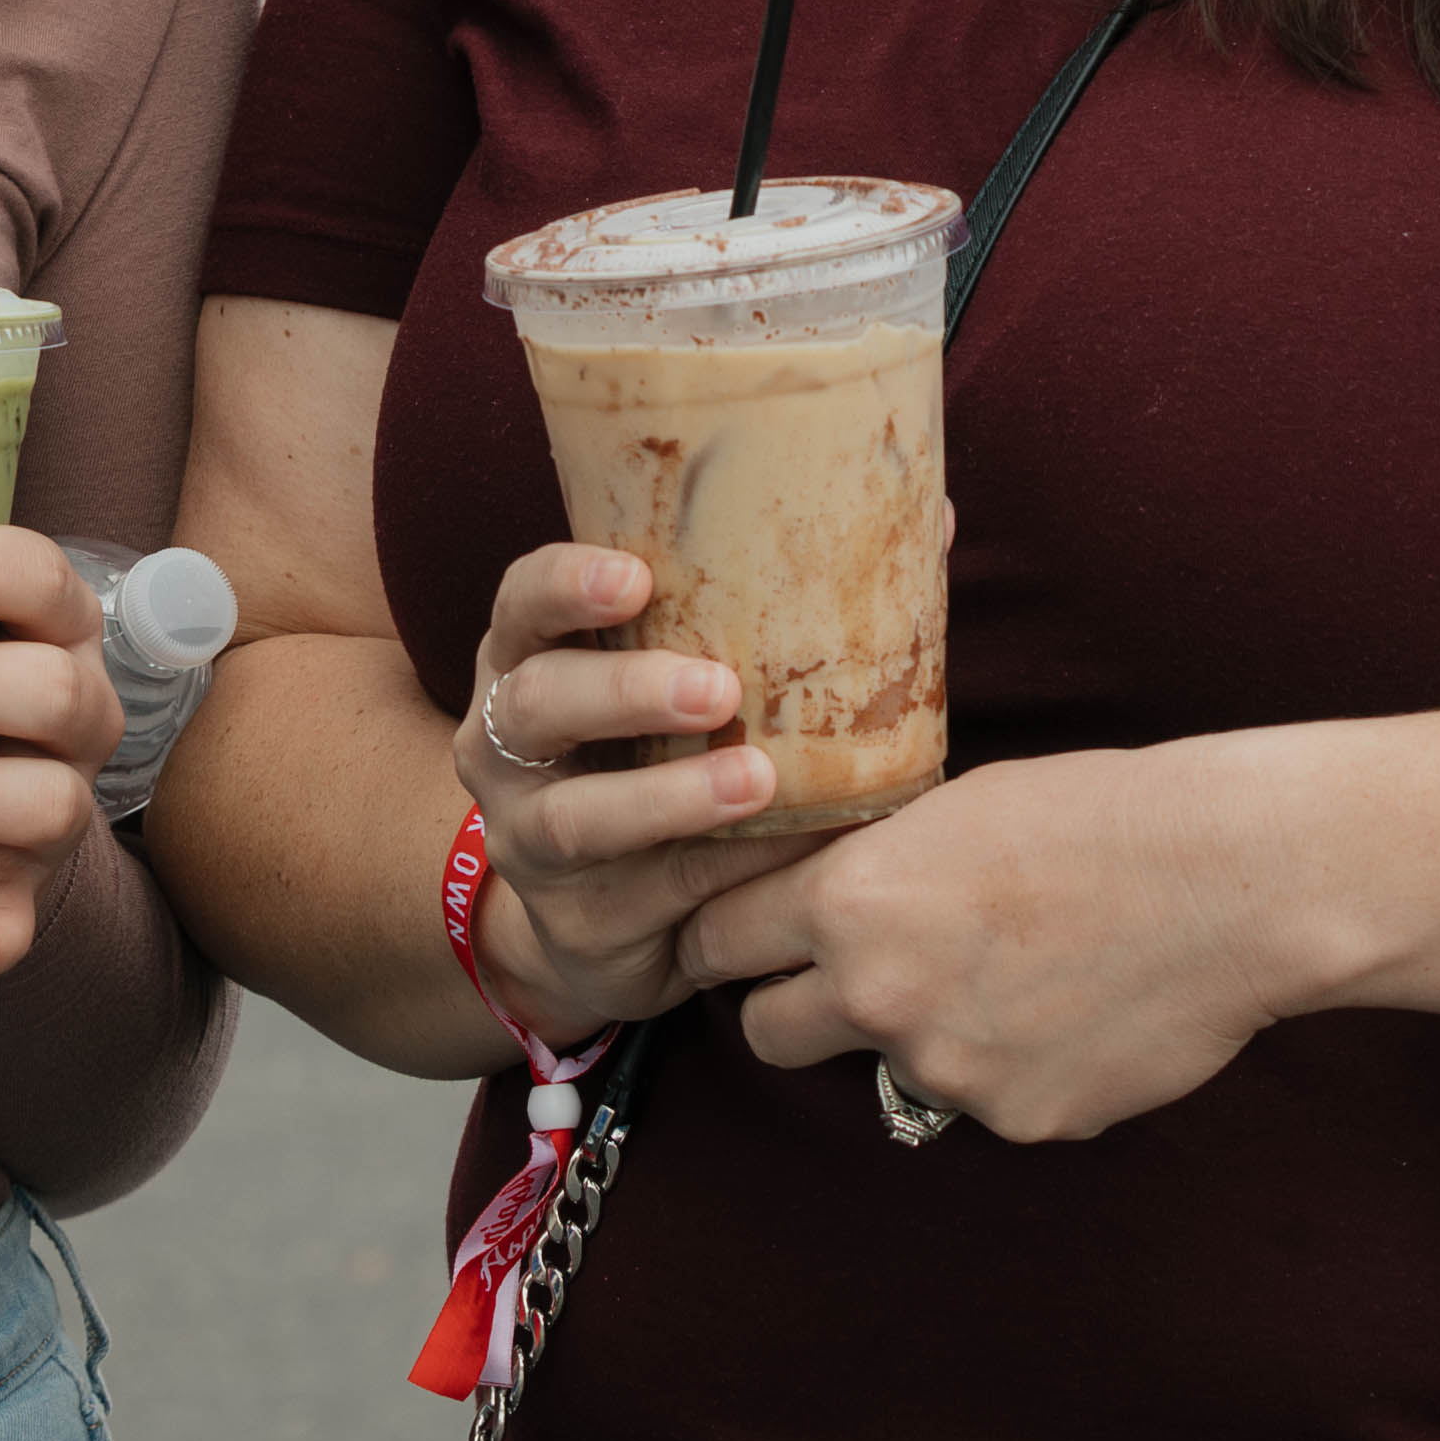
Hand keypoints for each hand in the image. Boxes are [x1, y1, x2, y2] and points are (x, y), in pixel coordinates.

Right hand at [454, 542, 836, 1043]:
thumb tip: (931, 518)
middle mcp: (508, 746)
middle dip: (625, 689)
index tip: (636, 576)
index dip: (566, 585)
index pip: (522, 603)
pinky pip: (650, 897)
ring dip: (669, 796)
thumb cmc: (662, 755)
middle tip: (720, 687)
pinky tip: (786, 852)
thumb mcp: (685, 676)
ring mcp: (530, 840)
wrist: (601, 917)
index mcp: (532, 661)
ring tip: (756, 781)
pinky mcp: (578, 922)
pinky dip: (721, 870)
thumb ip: (776, 608)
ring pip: (579, 815)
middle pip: (541, 702)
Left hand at [686, 743, 1311, 1144]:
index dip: (720, 942)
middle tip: (856, 978)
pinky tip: (1082, 1011)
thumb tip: (831, 906)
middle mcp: (877, 996)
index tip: (733, 944)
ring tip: (1025, 972)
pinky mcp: (1016, 1122)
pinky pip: (987, 1100)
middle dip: (796, 1009)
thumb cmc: (1104, 815)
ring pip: (895, 1066)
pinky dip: (1019, 1067)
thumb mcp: (959, 807)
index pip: (717, 941)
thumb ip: (878, 870)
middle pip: (769, 1034)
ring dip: (931, 1034)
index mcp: (851, 900)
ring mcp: (946, 1071)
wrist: (1234, 883)